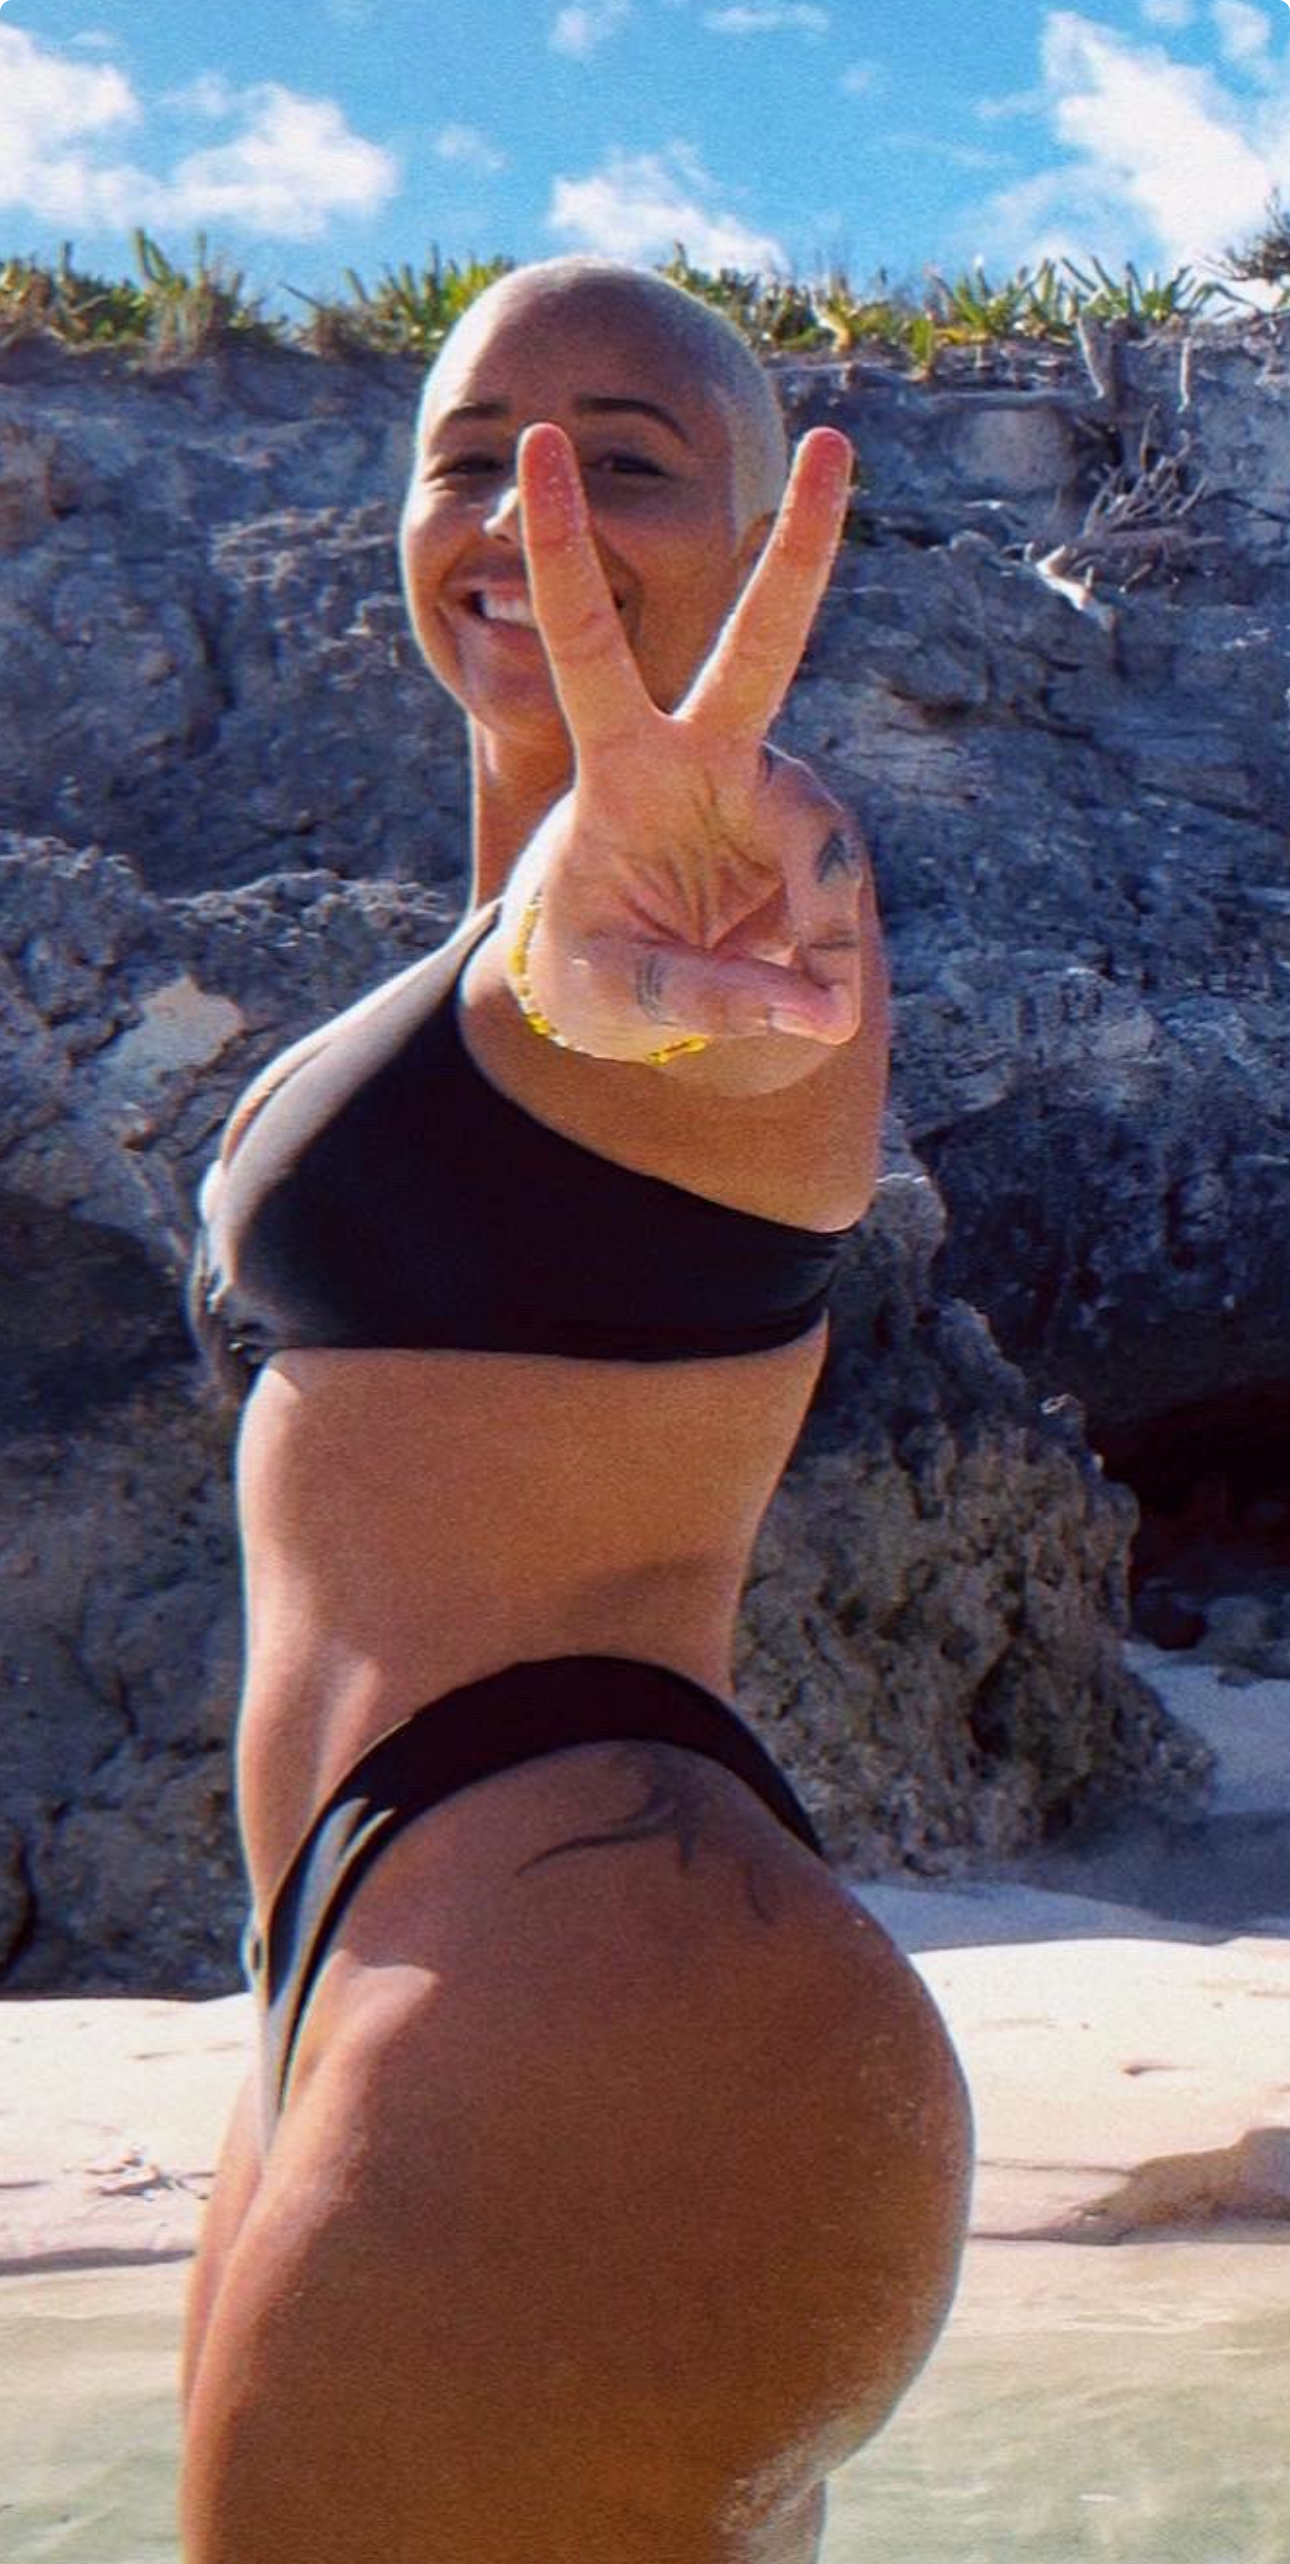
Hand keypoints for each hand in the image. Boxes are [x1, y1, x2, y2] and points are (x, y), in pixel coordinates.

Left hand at [501, 422, 867, 1062]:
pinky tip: (813, 1010)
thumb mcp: (614, 992)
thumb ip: (698, 992)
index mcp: (620, 763)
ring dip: (818, 925)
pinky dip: (824, 969)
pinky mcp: (815, 852)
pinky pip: (836, 908)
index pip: (588, 646)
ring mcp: (772, 799)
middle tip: (833, 443)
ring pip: (822, 833)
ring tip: (814, 1009)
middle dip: (801, 547)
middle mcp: (707, 757)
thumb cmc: (599, 973)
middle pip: (763, 644)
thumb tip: (819, 1006)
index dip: (565, 548)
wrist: (648, 1003)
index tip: (540, 448)